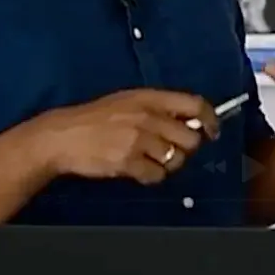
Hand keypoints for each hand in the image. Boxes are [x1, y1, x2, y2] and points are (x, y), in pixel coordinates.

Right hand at [39, 89, 218, 184]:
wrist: (62, 136)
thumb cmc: (95, 119)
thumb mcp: (127, 101)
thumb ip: (158, 108)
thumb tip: (190, 119)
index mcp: (149, 98)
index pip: (195, 104)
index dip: (210, 119)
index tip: (211, 131)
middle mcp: (148, 117)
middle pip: (190, 138)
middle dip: (186, 149)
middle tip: (172, 150)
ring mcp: (138, 140)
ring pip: (176, 159)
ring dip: (168, 164)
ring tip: (149, 160)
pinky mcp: (128, 162)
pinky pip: (157, 175)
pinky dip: (151, 176)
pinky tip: (137, 169)